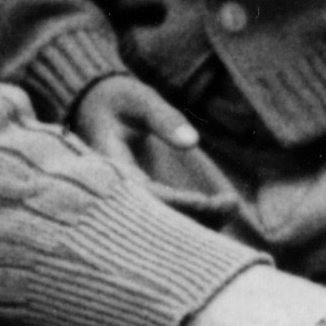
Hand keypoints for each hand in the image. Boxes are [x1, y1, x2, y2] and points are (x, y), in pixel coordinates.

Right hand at [72, 72, 235, 212]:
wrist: (94, 106)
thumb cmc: (116, 99)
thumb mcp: (138, 99)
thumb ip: (163, 118)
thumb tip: (193, 142)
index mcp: (111, 168)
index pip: (145, 198)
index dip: (177, 204)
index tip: (207, 201)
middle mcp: (117, 191)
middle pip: (156, 221)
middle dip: (194, 219)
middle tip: (230, 204)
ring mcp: (128, 198)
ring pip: (162, 225)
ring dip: (197, 223)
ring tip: (231, 205)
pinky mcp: (140, 199)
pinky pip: (165, 218)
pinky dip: (192, 219)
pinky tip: (220, 210)